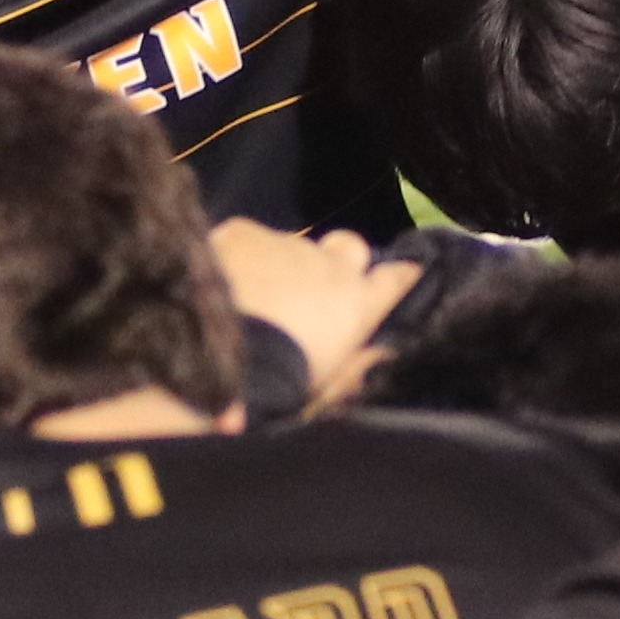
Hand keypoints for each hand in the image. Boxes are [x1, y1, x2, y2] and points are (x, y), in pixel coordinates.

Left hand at [210, 222, 421, 396]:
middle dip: (339, 261)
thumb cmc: (282, 384)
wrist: (221, 361)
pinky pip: (248, 240)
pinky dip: (241, 258)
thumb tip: (385, 353)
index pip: (398, 277)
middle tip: (313, 290)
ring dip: (281, 267)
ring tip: (253, 298)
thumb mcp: (330, 385)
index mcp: (358, 303)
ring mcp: (287, 245)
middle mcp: (331, 265)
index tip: (395, 280)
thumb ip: (359, 364)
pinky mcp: (245, 233)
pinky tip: (224, 284)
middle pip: (350, 247)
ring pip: (292, 248)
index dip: (398, 277)